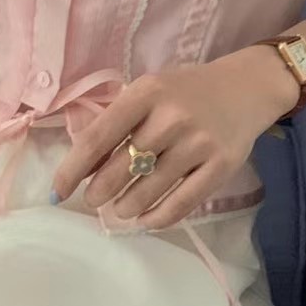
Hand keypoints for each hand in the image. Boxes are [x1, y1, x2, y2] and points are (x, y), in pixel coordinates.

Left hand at [52, 47, 297, 228]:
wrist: (247, 87)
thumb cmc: (187, 91)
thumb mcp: (150, 92)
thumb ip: (117, 122)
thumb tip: (82, 168)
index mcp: (147, 93)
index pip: (98, 138)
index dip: (72, 170)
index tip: (58, 191)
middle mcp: (172, 118)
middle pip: (121, 168)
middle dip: (99, 191)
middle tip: (95, 199)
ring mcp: (199, 143)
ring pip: (148, 190)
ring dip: (125, 206)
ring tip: (120, 208)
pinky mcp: (221, 166)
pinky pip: (182, 203)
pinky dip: (157, 217)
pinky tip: (145, 219)